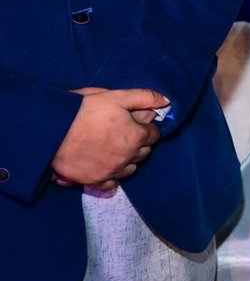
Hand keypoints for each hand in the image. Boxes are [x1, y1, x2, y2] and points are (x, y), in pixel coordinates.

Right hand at [51, 88, 166, 189]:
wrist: (52, 131)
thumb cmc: (84, 111)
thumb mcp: (117, 97)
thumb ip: (145, 97)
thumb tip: (166, 100)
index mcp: (136, 136)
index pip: (154, 134)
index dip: (145, 127)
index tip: (136, 123)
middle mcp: (127, 157)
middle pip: (144, 152)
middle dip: (139, 143)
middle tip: (124, 134)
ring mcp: (111, 171)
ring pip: (131, 168)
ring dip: (128, 159)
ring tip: (115, 148)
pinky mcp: (94, 181)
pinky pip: (112, 183)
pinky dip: (112, 175)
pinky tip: (105, 165)